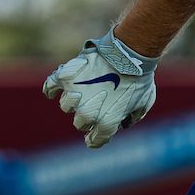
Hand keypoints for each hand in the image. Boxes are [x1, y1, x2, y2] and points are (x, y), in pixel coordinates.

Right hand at [43, 29, 157, 147]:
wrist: (129, 54)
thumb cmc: (140, 78)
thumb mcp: (144, 102)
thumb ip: (132, 116)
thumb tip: (123, 122)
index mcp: (106, 123)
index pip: (94, 140)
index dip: (96, 137)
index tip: (95, 133)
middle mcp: (87, 112)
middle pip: (80, 123)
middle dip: (88, 116)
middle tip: (96, 103)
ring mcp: (74, 95)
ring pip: (66, 106)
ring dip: (74, 100)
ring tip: (84, 89)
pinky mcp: (65, 77)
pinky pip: (50, 86)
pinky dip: (51, 89)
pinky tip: (53, 90)